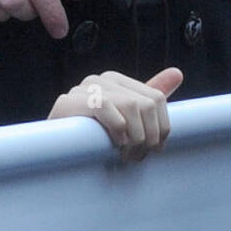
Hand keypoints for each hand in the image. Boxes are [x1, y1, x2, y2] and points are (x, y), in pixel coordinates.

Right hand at [49, 68, 183, 161]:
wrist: (52, 155)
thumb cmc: (90, 141)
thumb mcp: (125, 122)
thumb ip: (148, 98)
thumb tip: (177, 73)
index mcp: (116, 81)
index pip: (157, 98)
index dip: (162, 128)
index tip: (154, 151)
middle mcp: (101, 79)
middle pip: (147, 104)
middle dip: (149, 137)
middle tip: (137, 158)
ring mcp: (83, 88)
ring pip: (132, 106)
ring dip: (135, 139)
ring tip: (126, 156)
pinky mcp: (69, 102)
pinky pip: (106, 108)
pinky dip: (117, 130)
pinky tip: (113, 146)